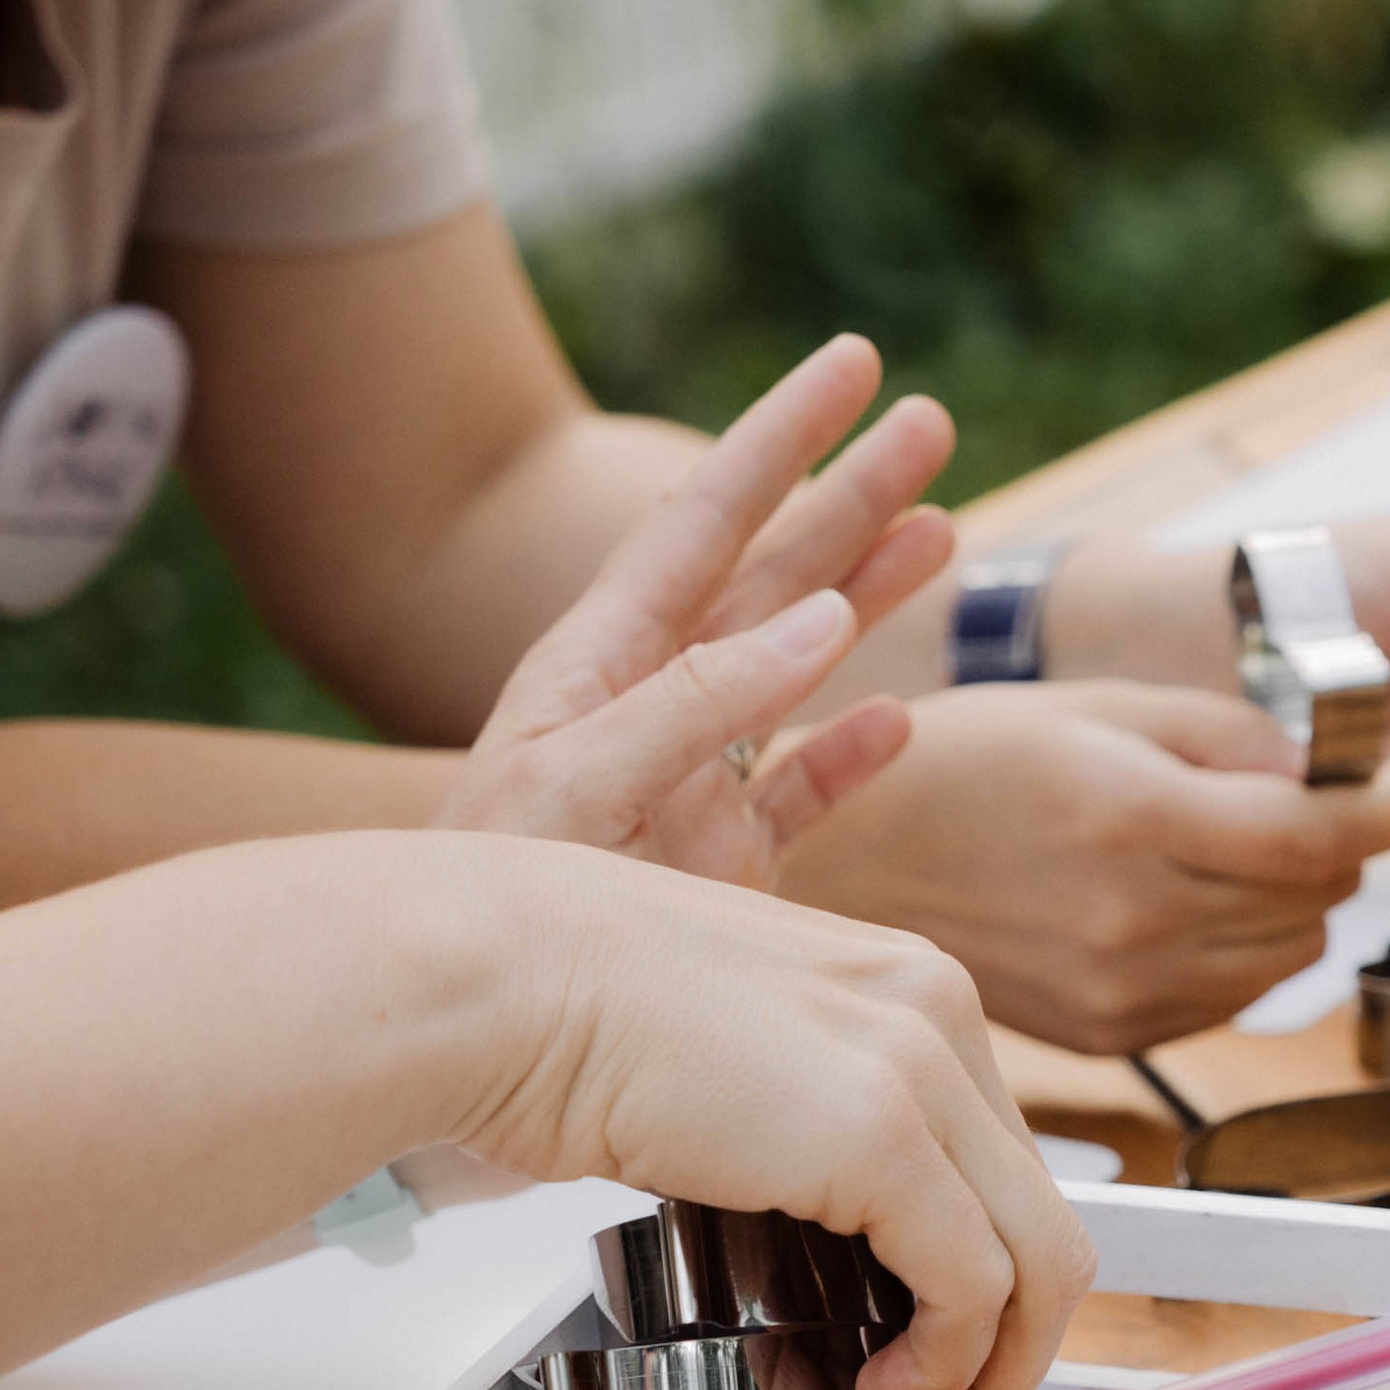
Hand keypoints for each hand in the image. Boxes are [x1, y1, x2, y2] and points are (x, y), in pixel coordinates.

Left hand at [435, 335, 957, 879]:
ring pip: (798, 667)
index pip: (705, 519)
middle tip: (930, 421)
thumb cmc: (480, 902)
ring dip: (868, 596)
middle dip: (848, 496)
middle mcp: (650, 707)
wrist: (445, 1028)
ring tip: (944, 529)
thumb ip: (696, 707)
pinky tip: (902, 721)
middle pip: (770, 573)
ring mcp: (687, 787)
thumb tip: (827, 619)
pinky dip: (848, 758)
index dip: (783, 438)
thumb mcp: (573, 790)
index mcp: (601, 663)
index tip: (853, 361)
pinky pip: (794, 796)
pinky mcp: (713, 870)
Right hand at [470, 843, 1094, 1389]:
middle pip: (1041, 1218)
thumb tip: (832, 1257)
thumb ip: (803, 1134)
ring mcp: (920, 1067)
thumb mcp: (731, 1066)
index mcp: (906, 988)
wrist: (489, 978)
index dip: (978, 1283)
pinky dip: (945, 1367)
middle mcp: (936, 1011)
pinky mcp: (883, 1133)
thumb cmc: (557, 1018)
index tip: (922, 1355)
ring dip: (983, 1373)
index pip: (1001, 1165)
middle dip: (1000, 1345)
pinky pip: (975, 1288)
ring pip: (1041, 1264)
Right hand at [771, 682, 1389, 1052]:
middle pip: (1319, 895)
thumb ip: (1228, 738)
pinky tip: (1176, 900)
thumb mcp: (1097, 707)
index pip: (1321, 835)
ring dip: (1292, 898)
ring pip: (1291, 955)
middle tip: (1290, 789)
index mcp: (1132, 820)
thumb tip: (1327, 770)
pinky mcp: (1114, 1037)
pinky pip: (1233, 996)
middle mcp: (1135, 920)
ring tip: (1218, 845)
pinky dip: (1240, 946)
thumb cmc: (955, 767)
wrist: (843, 869)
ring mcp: (1125, 991)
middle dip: (1335, 836)